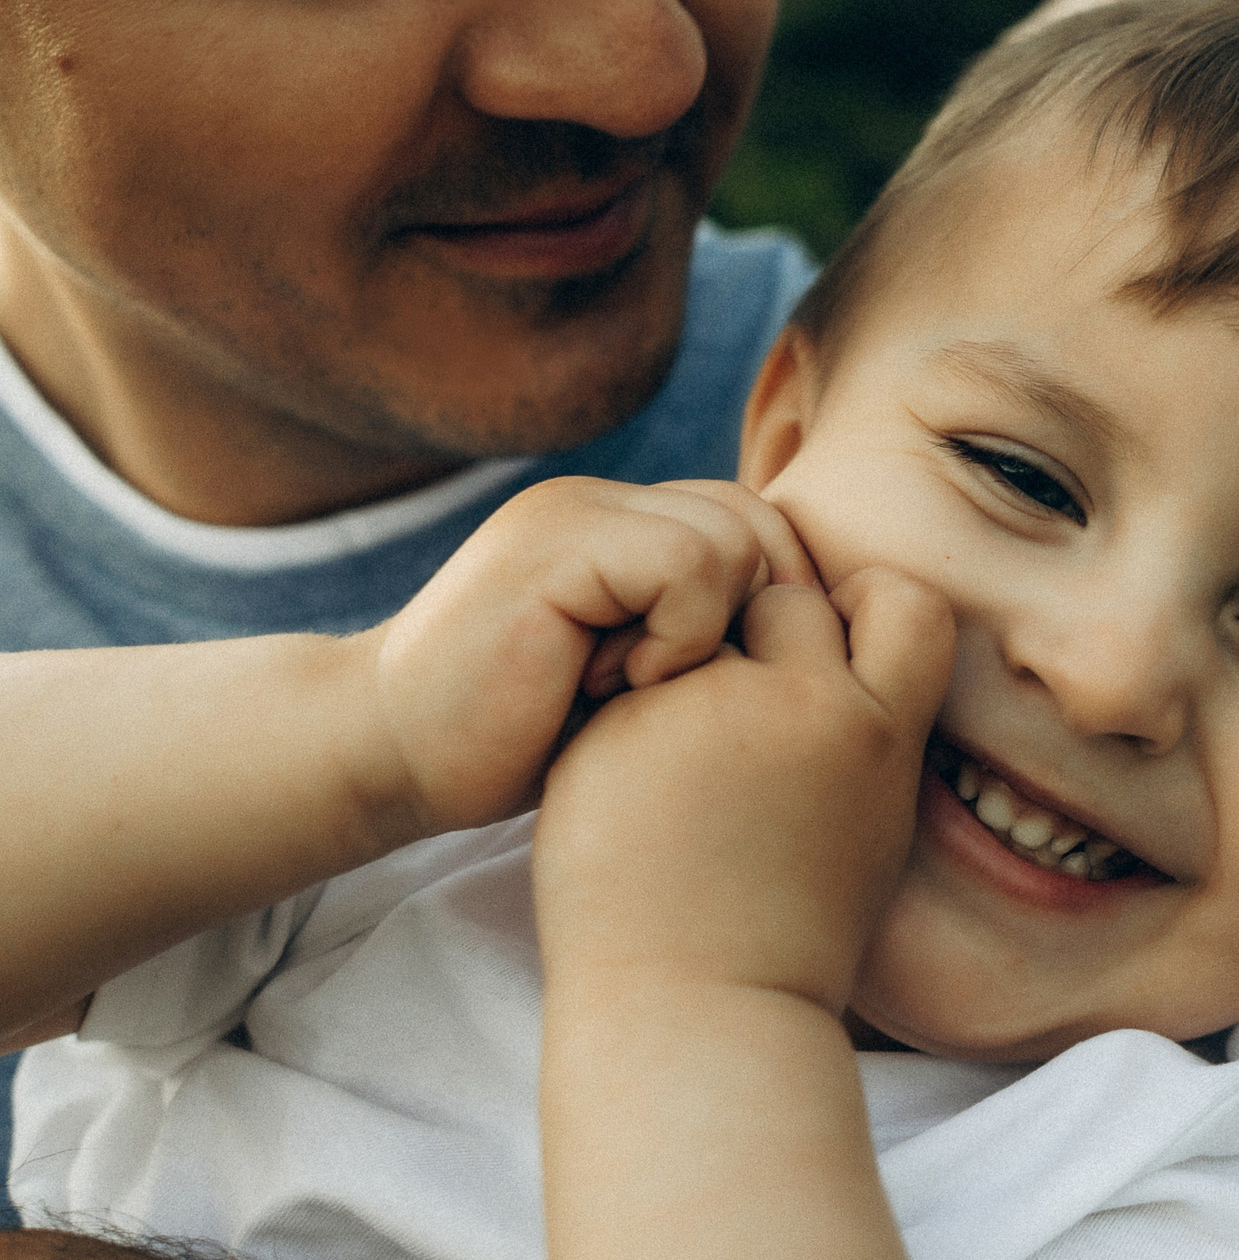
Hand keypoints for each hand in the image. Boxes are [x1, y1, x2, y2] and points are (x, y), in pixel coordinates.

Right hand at [365, 477, 818, 838]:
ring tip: (642, 688)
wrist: (390, 758)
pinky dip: (680, 635)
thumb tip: (827, 637)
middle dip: (752, 616)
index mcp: (626, 523)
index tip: (738, 686)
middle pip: (762, 522)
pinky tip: (623, 686)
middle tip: (685, 688)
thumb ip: (705, 633)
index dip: (776, 606)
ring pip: (734, 538)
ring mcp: (575, 514)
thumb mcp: (638, 681)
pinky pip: (687, 563)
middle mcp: (604, 501)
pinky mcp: (554, 547)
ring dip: (711, 630)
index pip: (762, 523)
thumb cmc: (520, 742)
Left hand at [534, 570, 955, 1011]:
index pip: (906, 599)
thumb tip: (852, 661)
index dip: (865, 607)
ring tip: (677, 753)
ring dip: (690, 664)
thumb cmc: (791, 931)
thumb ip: (866, 736)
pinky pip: (632, 676)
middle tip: (732, 713)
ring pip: (702, 625)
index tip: (832, 647)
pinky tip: (629, 783)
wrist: (699, 1006)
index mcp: (881, 734)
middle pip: (789, 598)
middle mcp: (809, 707)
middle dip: (759, 636)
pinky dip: (627, 713)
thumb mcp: (873, 825)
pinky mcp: (627, 725)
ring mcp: (713, 711)